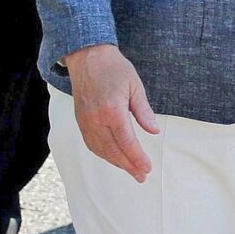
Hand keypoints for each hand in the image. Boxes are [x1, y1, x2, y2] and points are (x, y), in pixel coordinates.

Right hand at [64, 42, 159, 182]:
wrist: (87, 57)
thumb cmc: (114, 68)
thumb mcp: (135, 86)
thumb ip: (144, 111)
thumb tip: (154, 131)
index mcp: (112, 110)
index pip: (127, 142)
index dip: (137, 158)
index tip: (147, 168)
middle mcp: (96, 119)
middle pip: (113, 150)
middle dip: (129, 166)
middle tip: (142, 176)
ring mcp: (86, 121)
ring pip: (101, 150)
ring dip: (116, 163)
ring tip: (131, 171)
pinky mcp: (80, 121)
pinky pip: (92, 144)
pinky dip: (103, 154)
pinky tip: (114, 158)